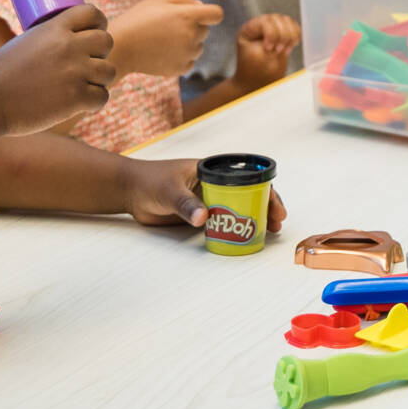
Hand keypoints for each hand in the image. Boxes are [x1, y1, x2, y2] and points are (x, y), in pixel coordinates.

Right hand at [0, 3, 114, 134]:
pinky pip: (102, 96)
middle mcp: (69, 46)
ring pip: (109, 71)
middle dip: (101, 53)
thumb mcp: (24, 44)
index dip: (98, 23)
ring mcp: (75, 72)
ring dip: (99, 79)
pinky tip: (85, 103)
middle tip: (88, 63)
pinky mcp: (76, 98)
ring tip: (84, 86)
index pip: (92, 13)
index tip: (94, 33)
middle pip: (106, 41)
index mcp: (55, 28)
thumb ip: (47, 43)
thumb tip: (64, 45)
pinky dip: (95, 102)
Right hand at [108, 0, 222, 78]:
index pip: (216, 14)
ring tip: (163, 41)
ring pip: (198, 46)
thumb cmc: (138, 20)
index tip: (199, 15)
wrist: (120, 48)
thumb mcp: (158, 1)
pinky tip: (163, 53)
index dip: (210, 13)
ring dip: (187, 43)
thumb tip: (201, 6)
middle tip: (167, 27)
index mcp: (188, 16)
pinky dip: (180, 58)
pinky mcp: (181, 69)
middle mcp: (192, 35)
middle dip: (193, 27)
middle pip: (205, 30)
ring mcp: (187, 54)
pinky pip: (190, 61)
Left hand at [118, 159, 288, 235]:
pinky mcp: (200, 213)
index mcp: (213, 170)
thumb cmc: (150, 181)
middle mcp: (215, 183)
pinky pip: (222, 220)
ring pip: (238, 208)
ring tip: (269, 232)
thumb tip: (204, 219)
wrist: (130, 190)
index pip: (248, 178)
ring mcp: (208, 198)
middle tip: (277, 224)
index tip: (275, 208)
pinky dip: (235, 229)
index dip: (266, 191)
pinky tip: (244, 239)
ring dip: (253, 219)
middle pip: (249, 194)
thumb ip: (186, 204)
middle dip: (266, 207)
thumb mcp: (169, 191)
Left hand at [230, 12, 301, 88]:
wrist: (258, 83)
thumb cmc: (255, 72)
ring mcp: (271, 28)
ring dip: (290, 36)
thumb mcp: (259, 56)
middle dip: (282, 36)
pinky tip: (290, 47)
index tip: (269, 49)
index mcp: (249, 29)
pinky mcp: (282, 33)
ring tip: (284, 50)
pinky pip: (294, 27)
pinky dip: (296, 36)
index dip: (271, 34)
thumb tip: (284, 31)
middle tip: (278, 51)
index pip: (265, 22)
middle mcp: (259, 25)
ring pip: (287, 21)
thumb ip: (270, 41)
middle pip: (277, 19)